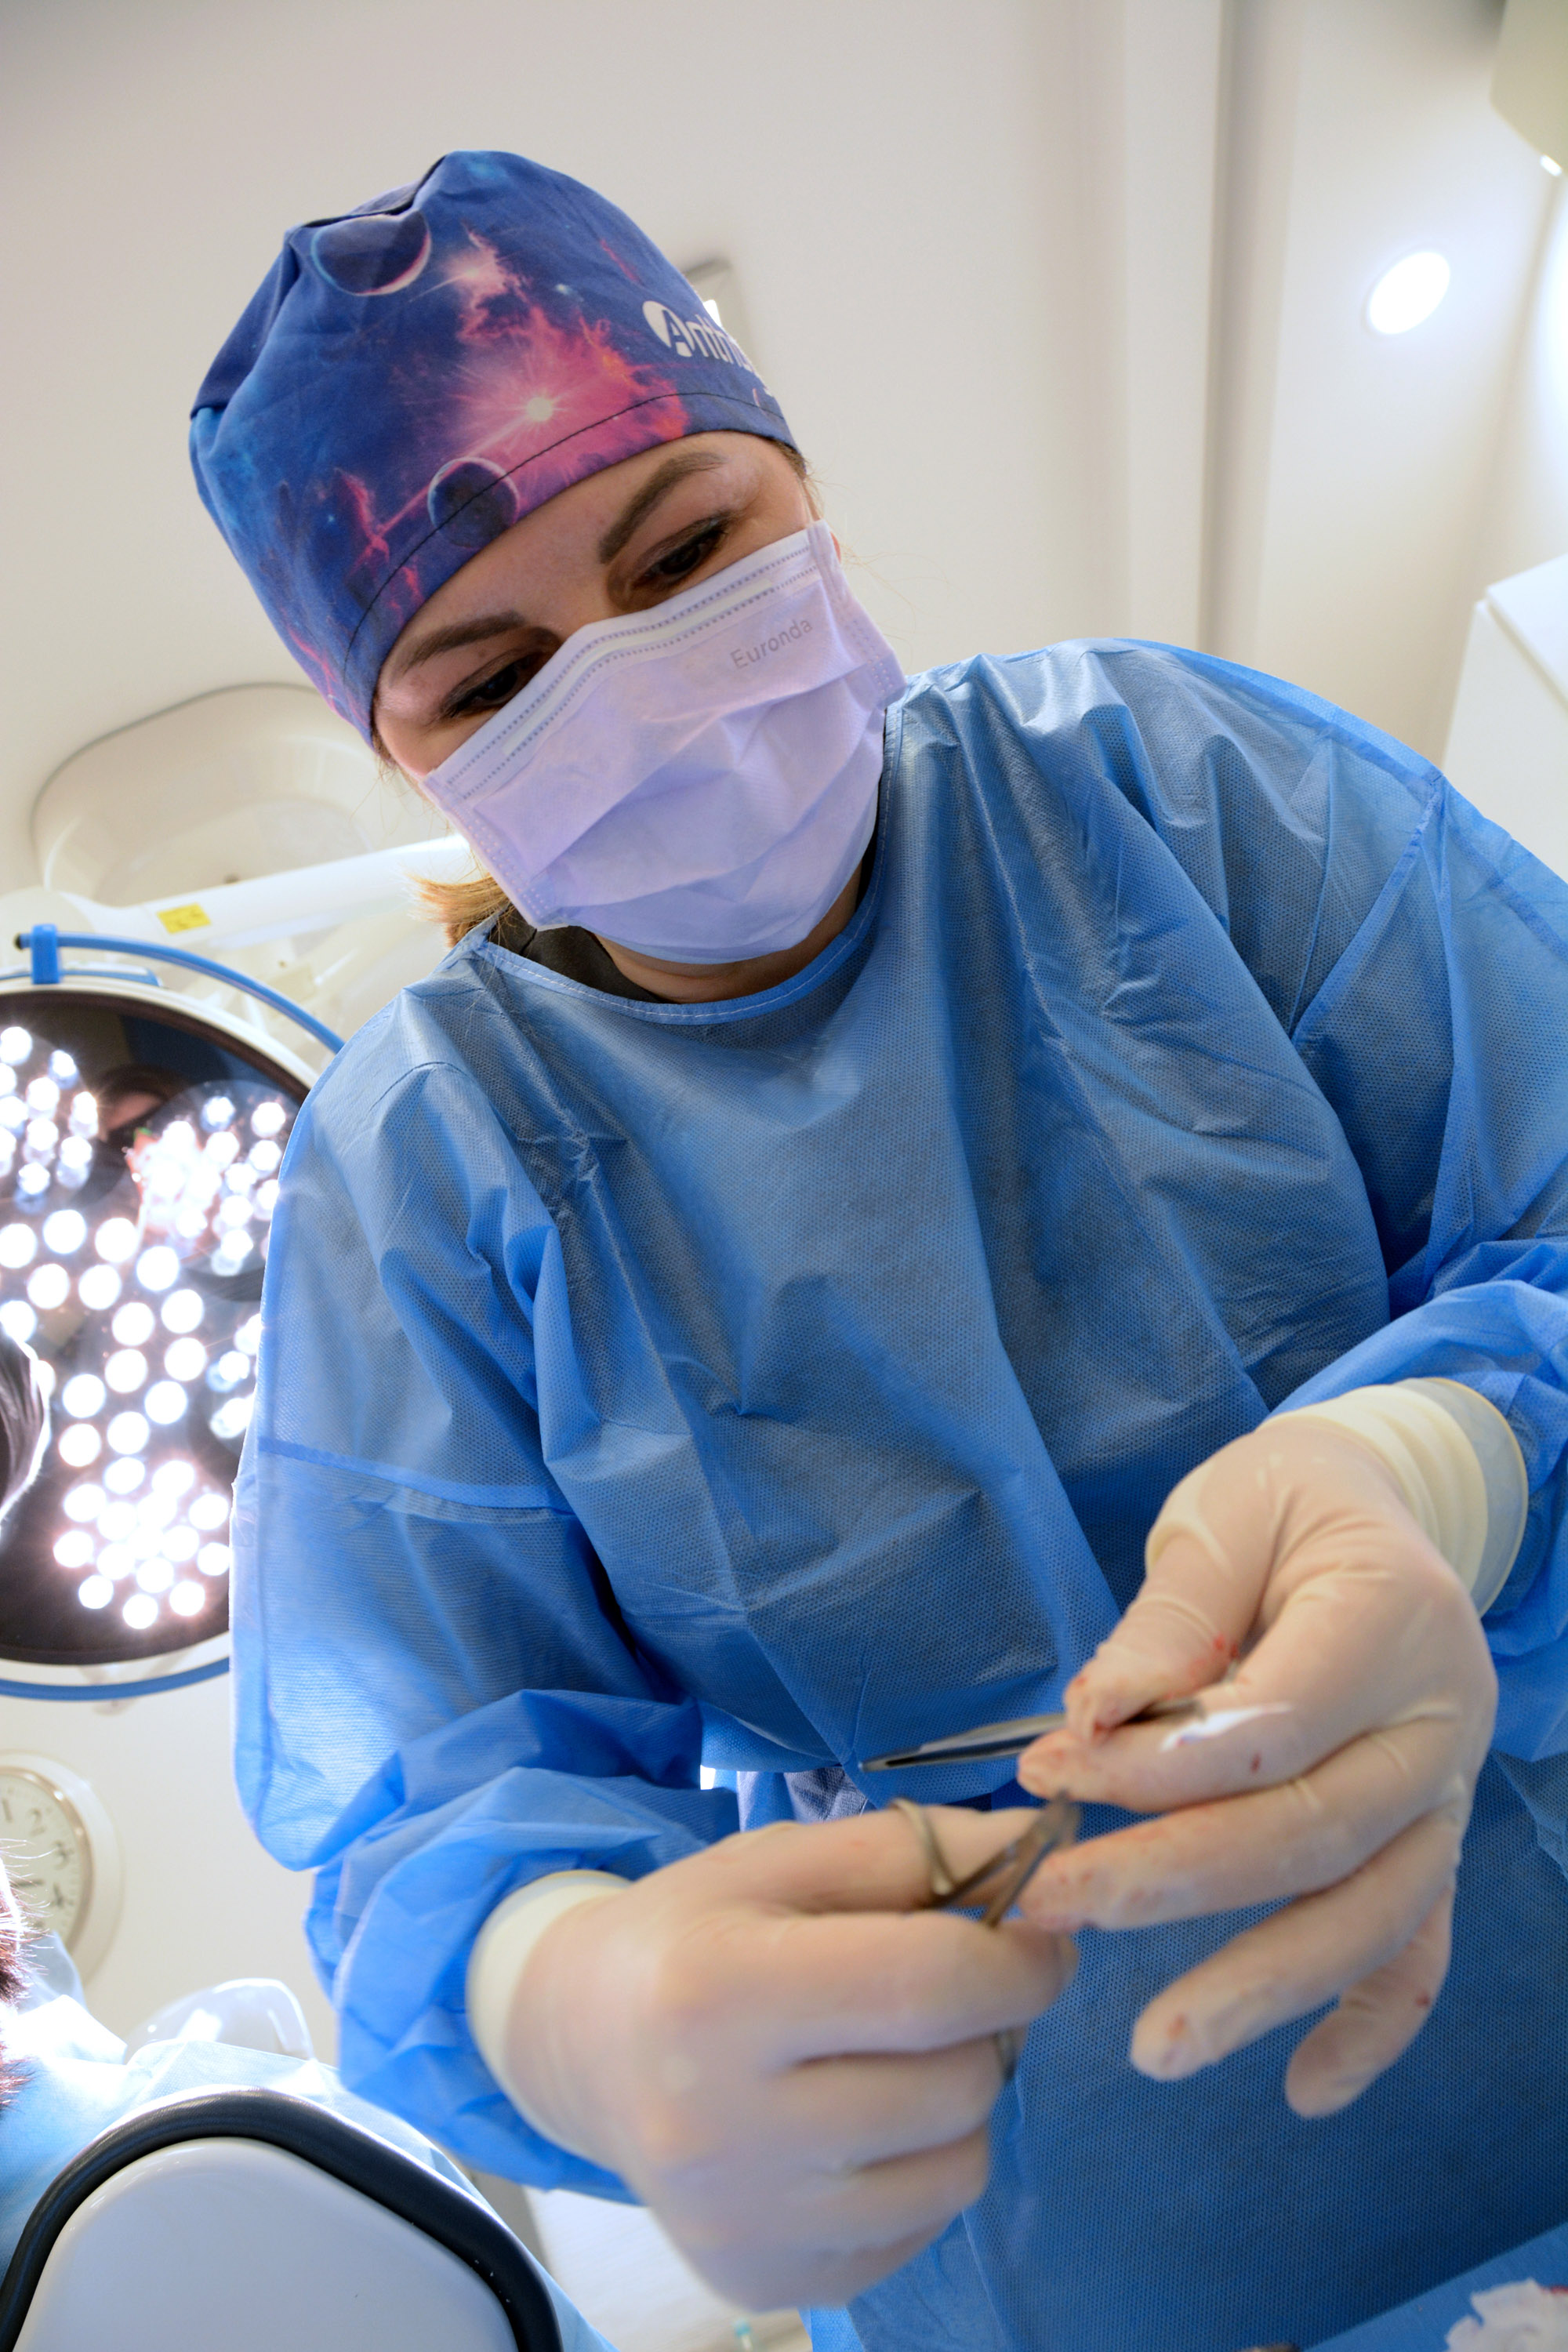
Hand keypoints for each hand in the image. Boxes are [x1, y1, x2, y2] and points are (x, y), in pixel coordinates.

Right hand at [501, 1808, 1075, 2307]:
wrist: (581, 2047)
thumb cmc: (694, 1934)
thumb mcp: (781, 1859)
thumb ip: (913, 1849)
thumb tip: (1042, 1856)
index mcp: (717, 1990)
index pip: (929, 1984)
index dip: (1019, 1958)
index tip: (1043, 1939)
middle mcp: (721, 2124)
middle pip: (956, 2083)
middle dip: (986, 2027)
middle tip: (946, 1994)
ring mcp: (744, 2221)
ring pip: (958, 2169)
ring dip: (959, 2102)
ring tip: (895, 2058)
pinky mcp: (768, 2280)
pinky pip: (921, 2229)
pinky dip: (919, 2170)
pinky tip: (859, 2125)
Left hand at [1014, 1414, 1496, 2115]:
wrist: (1368, 1508)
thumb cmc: (1278, 1511)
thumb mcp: (1222, 1520)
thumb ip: (1169, 1622)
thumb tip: (1096, 1717)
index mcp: (1391, 1616)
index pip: (1276, 1720)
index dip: (1158, 1761)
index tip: (1048, 1771)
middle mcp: (1439, 1718)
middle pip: (1313, 1829)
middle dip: (1172, 1880)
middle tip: (1049, 1909)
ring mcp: (1446, 1793)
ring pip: (1369, 1912)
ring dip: (1262, 1986)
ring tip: (1155, 2051)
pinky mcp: (1430, 1842)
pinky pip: (1420, 1952)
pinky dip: (1371, 2029)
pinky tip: (1303, 2091)